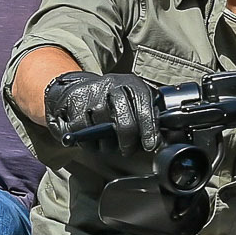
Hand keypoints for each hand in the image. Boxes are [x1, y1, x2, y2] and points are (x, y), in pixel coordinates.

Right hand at [43, 71, 161, 156]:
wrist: (77, 87)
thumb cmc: (112, 99)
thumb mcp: (134, 100)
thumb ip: (149, 116)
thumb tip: (161, 140)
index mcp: (132, 84)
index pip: (144, 106)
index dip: (149, 128)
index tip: (151, 145)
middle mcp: (113, 85)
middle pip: (124, 120)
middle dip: (128, 141)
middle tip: (127, 150)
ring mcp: (92, 93)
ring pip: (102, 129)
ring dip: (105, 143)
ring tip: (107, 142)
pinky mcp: (75, 102)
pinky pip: (82, 131)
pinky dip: (87, 140)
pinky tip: (91, 138)